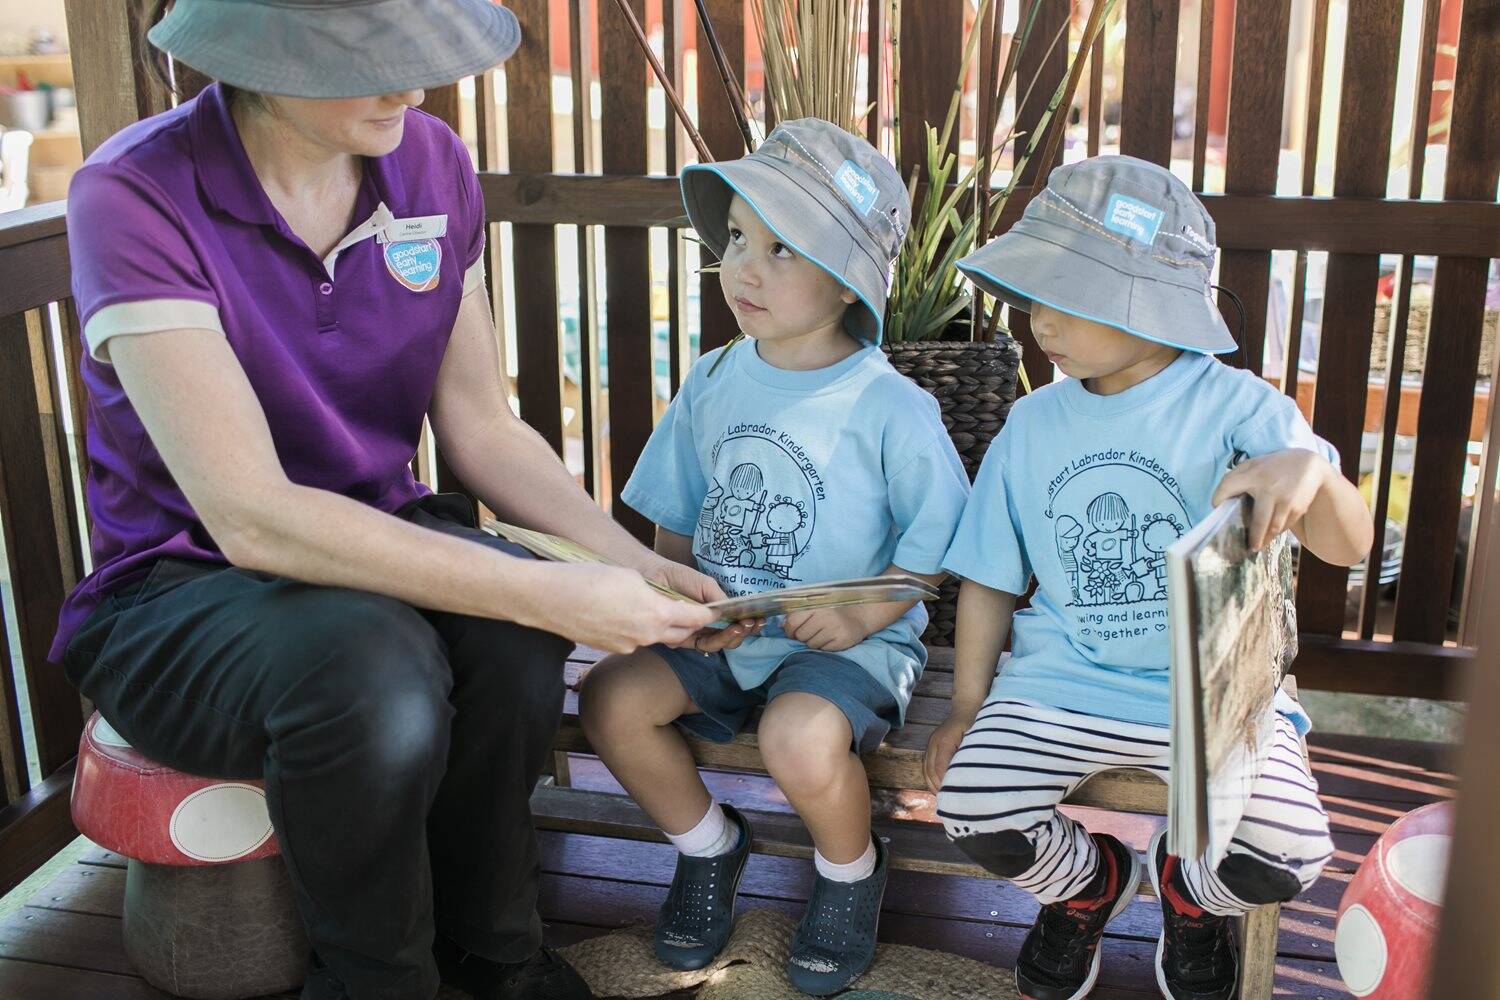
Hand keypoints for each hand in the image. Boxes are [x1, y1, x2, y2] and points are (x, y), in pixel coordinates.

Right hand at [529, 563, 716, 653]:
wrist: (547, 599)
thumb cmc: (588, 579)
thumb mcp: (630, 577)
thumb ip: (654, 593)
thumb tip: (659, 604)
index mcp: (656, 614)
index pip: (695, 618)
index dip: (707, 614)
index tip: (715, 611)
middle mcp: (646, 636)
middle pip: (680, 635)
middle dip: (689, 624)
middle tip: (692, 612)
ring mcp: (627, 646)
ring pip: (656, 638)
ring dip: (662, 628)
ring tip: (654, 610)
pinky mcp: (611, 649)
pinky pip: (634, 641)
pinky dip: (637, 630)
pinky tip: (624, 614)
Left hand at [640, 557, 761, 650]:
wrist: (653, 574)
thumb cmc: (678, 577)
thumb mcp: (706, 585)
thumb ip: (720, 600)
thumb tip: (736, 614)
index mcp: (711, 616)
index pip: (732, 627)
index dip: (747, 627)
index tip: (759, 620)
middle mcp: (702, 628)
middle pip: (726, 640)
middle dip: (741, 634)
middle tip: (750, 624)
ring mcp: (690, 635)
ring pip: (714, 645)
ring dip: (730, 637)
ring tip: (739, 626)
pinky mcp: (677, 639)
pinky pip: (696, 644)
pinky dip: (712, 638)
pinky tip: (721, 628)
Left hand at [783, 605, 875, 651]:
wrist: (859, 616)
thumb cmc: (833, 610)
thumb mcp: (816, 605)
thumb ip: (798, 613)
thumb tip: (782, 626)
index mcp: (816, 605)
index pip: (793, 621)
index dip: (789, 629)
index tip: (792, 631)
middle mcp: (825, 616)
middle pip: (801, 635)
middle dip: (802, 636)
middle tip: (810, 632)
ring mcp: (834, 629)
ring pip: (811, 644)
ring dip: (813, 641)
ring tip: (823, 633)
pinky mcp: (841, 641)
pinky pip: (823, 649)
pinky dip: (824, 646)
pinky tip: (831, 638)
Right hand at [923, 709, 977, 792]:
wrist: (965, 707)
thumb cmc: (974, 723)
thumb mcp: (975, 738)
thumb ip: (969, 755)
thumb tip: (968, 774)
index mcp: (945, 742)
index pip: (940, 768)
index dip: (944, 783)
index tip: (952, 796)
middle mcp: (934, 743)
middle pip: (930, 771)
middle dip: (937, 787)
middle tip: (947, 801)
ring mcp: (931, 743)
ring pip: (926, 769)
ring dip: (932, 784)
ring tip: (942, 796)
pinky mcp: (931, 745)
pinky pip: (926, 765)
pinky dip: (930, 777)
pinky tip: (938, 785)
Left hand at [1212, 449, 1333, 550]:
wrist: (1309, 465)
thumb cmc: (1274, 466)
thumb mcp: (1255, 464)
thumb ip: (1236, 476)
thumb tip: (1221, 498)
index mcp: (1255, 475)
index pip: (1229, 485)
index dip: (1219, 496)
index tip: (1215, 506)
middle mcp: (1270, 489)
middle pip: (1258, 521)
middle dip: (1253, 537)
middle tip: (1247, 548)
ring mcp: (1285, 500)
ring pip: (1273, 527)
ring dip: (1265, 539)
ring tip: (1256, 546)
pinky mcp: (1298, 507)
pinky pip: (1285, 525)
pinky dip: (1276, 532)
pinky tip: (1270, 536)